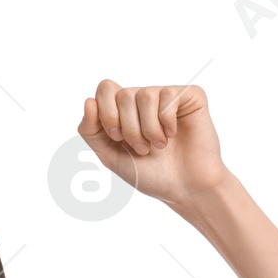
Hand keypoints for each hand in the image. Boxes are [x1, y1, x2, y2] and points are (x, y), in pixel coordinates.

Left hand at [77, 81, 226, 207]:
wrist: (185, 188)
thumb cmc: (151, 174)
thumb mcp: (111, 157)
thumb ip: (91, 132)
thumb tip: (88, 101)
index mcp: (124, 110)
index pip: (105, 89)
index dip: (107, 114)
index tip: (117, 138)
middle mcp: (145, 98)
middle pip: (123, 95)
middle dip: (129, 129)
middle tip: (142, 149)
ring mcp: (167, 95)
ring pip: (145, 95)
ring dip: (149, 129)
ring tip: (159, 146)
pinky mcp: (190, 95)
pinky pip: (168, 96)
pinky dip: (167, 122)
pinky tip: (174, 134)